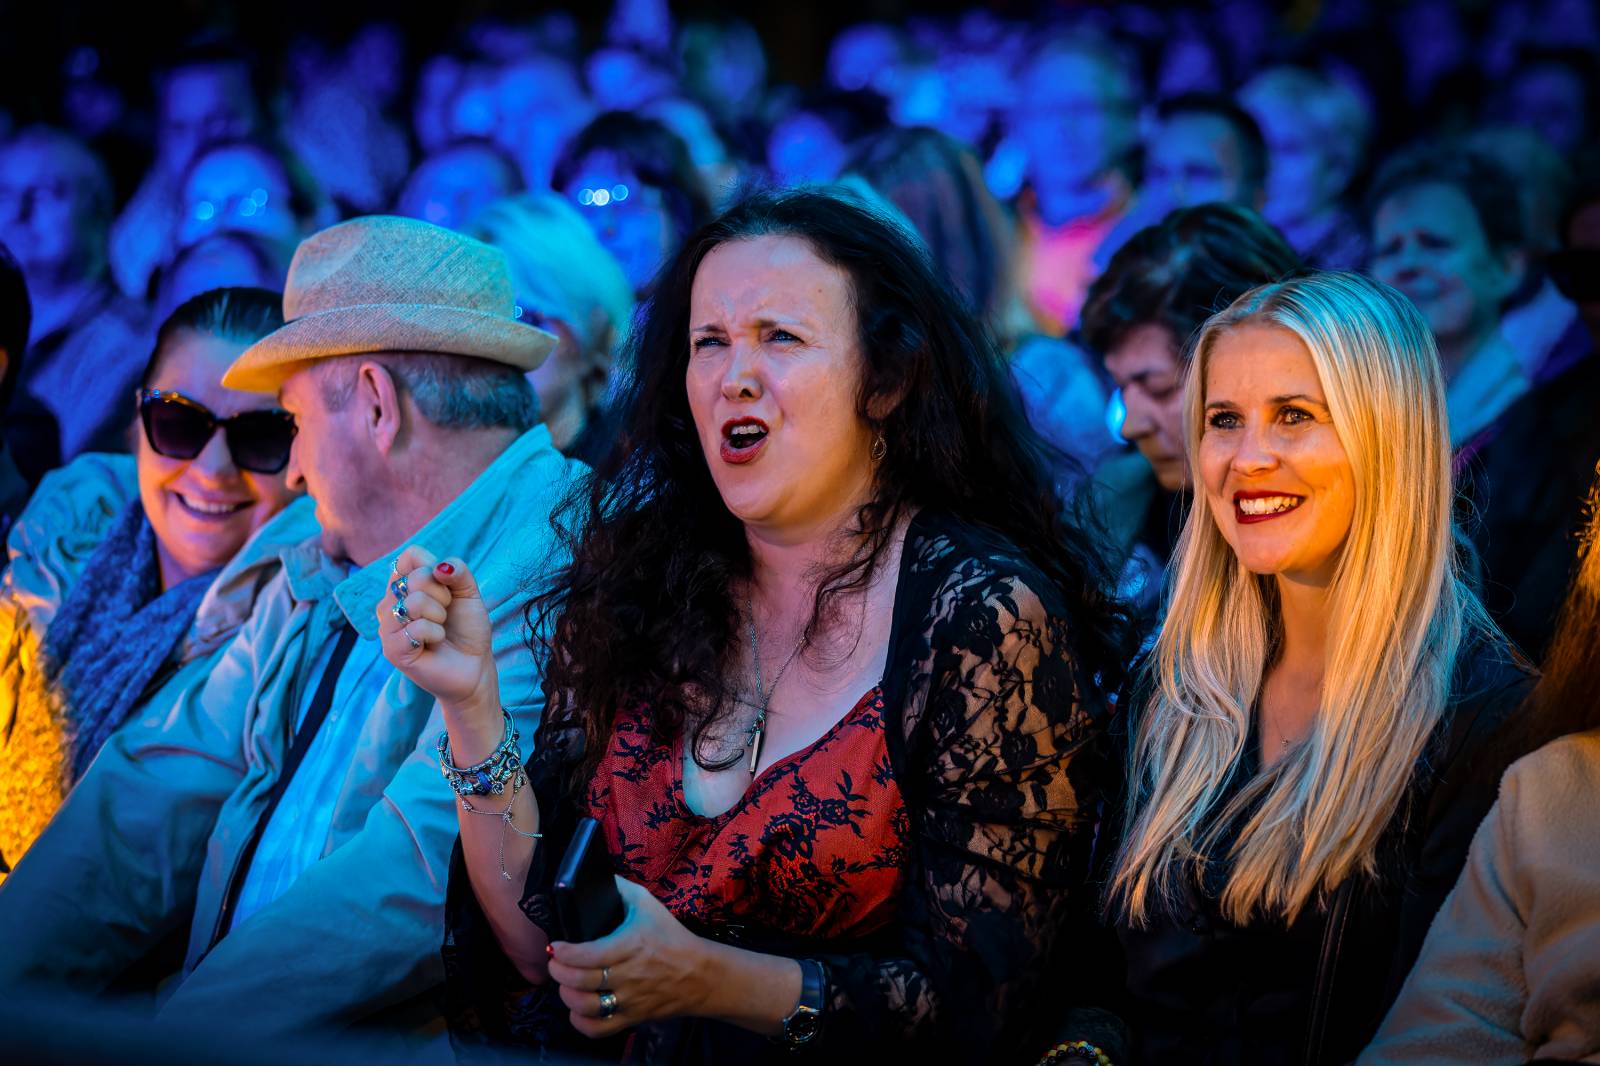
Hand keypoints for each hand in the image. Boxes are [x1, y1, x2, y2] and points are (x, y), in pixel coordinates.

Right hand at [377, 545, 499, 737]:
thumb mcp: (469, 593)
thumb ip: (458, 572)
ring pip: (415, 602)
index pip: (410, 556)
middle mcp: (390, 603)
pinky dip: (436, 634)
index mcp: (404, 586)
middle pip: (416, 577)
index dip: (435, 568)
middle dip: (443, 595)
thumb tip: (440, 567)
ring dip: (439, 615)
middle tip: (445, 614)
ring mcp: (388, 626)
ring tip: (440, 629)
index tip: (446, 589)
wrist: (474, 666)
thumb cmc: (467, 629)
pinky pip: (417, 628)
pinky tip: (435, 643)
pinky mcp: (392, 649)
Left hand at [546, 878, 714, 1038]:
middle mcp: (628, 975)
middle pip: (581, 981)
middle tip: (555, 962)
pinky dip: (580, 1023)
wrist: (699, 974)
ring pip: (586, 1007)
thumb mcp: (648, 904)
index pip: (587, 955)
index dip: (563, 953)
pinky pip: (598, 1029)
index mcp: (630, 945)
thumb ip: (620, 888)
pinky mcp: (632, 1018)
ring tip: (565, 983)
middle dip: (558, 972)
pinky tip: (576, 1009)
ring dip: (567, 996)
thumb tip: (595, 875)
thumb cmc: (671, 937)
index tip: (555, 946)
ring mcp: (630, 1000)